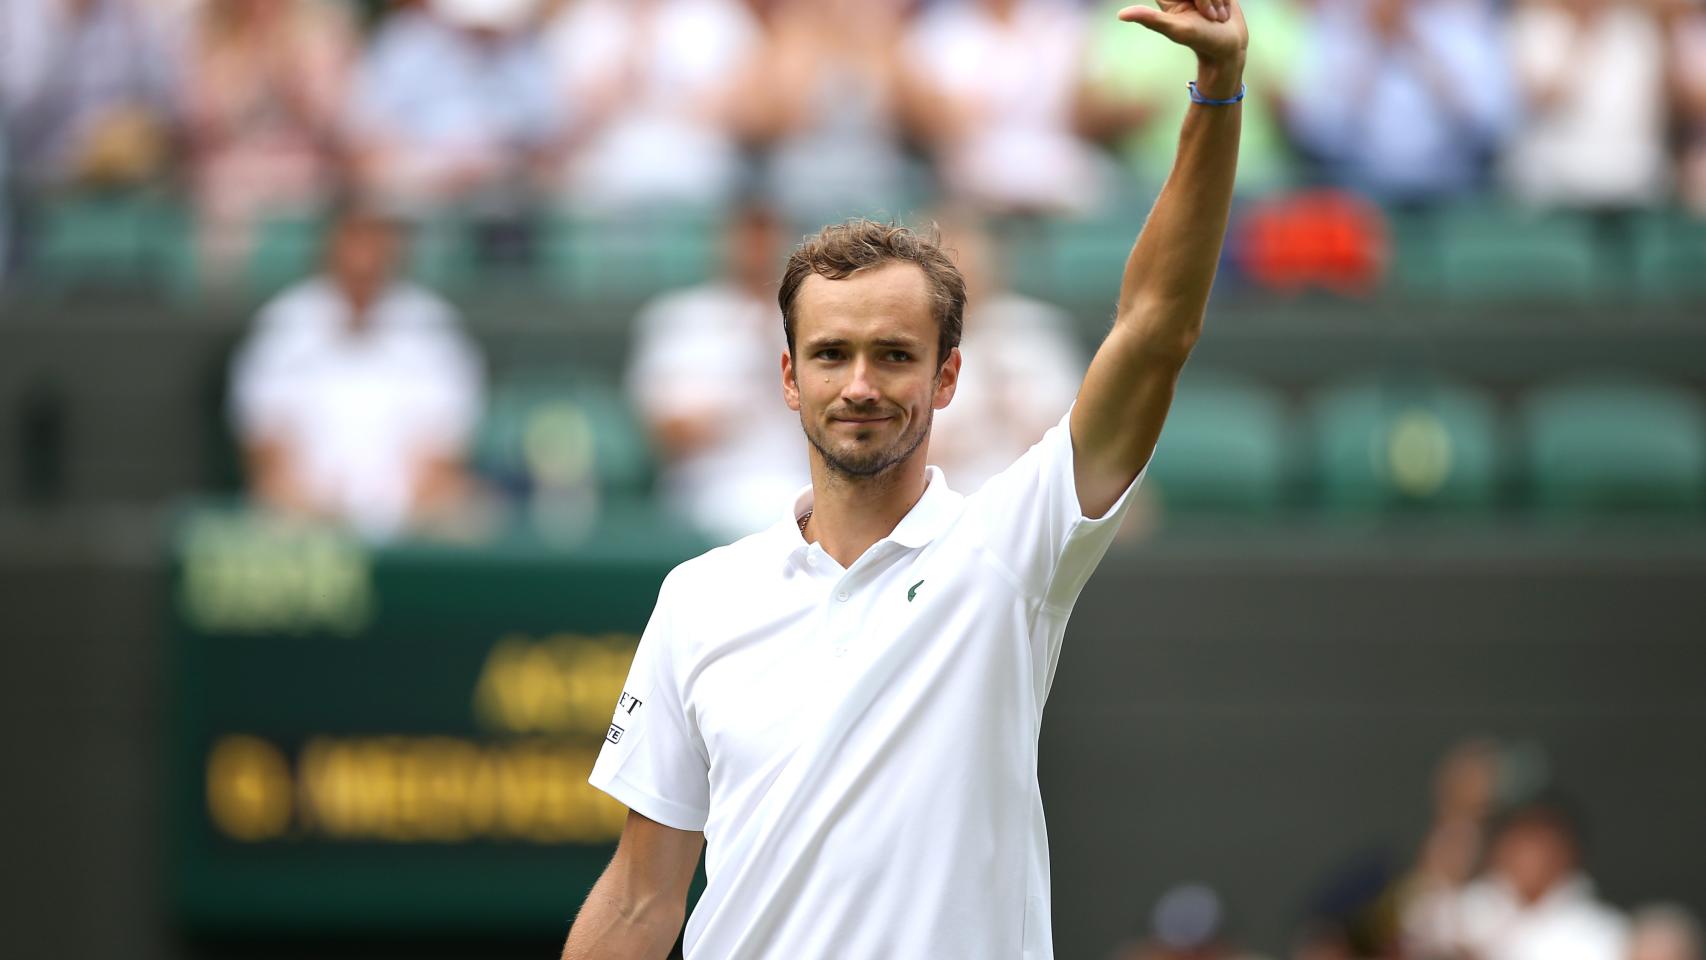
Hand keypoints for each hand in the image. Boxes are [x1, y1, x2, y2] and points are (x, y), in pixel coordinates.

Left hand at [1118, 0, 1248, 70]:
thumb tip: (1120, 15)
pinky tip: (1223, 12)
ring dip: (1217, 0)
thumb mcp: (1176, 29)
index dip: (1192, 0)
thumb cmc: (1201, 41)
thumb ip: (1151, 18)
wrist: (1228, 47)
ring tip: (1216, 17)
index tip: (1190, 8)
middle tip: (1208, 16)